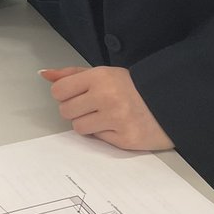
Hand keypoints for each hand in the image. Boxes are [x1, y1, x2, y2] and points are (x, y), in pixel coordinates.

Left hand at [41, 66, 173, 151]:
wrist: (169, 103)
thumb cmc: (131, 87)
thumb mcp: (103, 73)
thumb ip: (72, 74)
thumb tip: (44, 74)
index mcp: (99, 77)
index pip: (59, 90)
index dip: (64, 94)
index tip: (76, 94)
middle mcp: (107, 97)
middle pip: (66, 111)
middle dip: (75, 109)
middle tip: (93, 105)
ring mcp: (116, 120)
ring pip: (78, 127)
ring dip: (87, 123)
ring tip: (105, 116)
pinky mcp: (125, 139)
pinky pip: (97, 139)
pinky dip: (104, 133)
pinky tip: (117, 125)